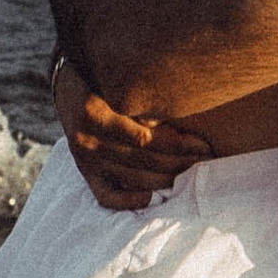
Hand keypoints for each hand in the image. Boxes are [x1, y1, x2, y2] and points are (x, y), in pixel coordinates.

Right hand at [52, 59, 208, 212]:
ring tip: (193, 174)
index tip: (205, 144)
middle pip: (143, 160)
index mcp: (93, 114)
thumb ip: (142, 101)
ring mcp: (84, 160)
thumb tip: (183, 122)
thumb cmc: (103, 76)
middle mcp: (86, 141)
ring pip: (133, 178)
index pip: (145, 140)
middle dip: (180, 163)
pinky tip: (152, 199)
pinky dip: (129, 201)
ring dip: (167, 179)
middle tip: (208, 161)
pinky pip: (106, 196)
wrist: (69, 83)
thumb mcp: (118, 79)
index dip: (179, 145)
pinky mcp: (85, 173)